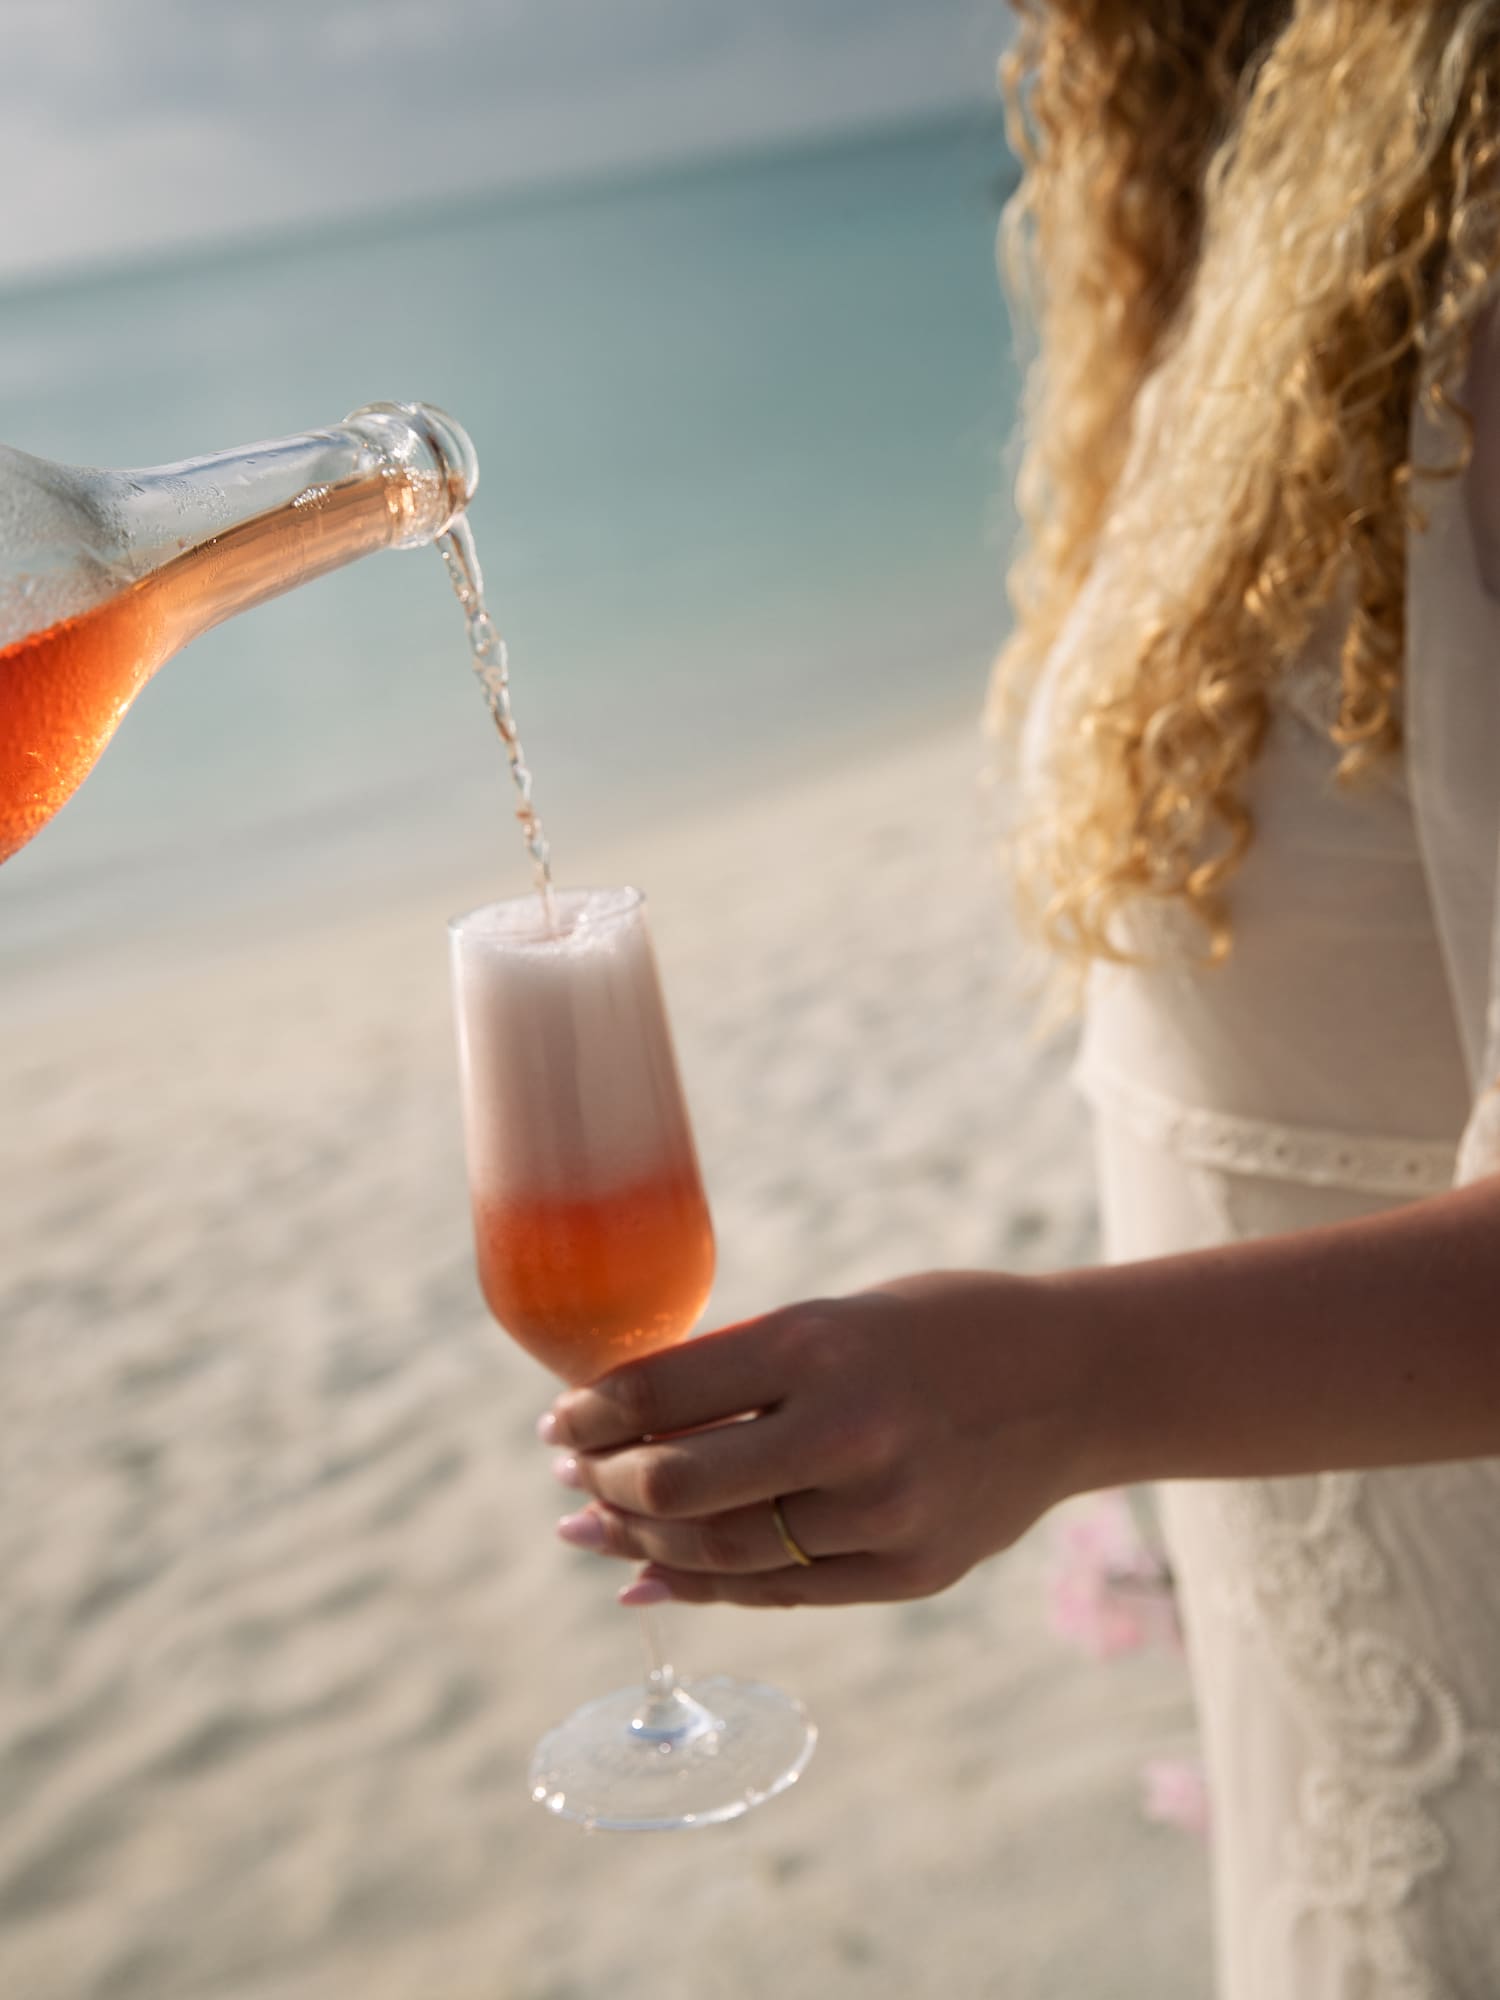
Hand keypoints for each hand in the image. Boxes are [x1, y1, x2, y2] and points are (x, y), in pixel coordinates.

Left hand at [538, 1271, 1096, 1608]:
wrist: (1078, 1381)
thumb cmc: (939, 1329)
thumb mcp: (838, 1317)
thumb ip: (744, 1371)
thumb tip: (625, 1426)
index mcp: (819, 1341)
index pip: (661, 1394)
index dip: (589, 1417)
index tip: (557, 1424)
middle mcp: (847, 1429)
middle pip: (677, 1488)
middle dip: (605, 1487)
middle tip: (572, 1478)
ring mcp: (883, 1511)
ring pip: (721, 1552)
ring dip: (642, 1545)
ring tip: (596, 1529)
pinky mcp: (909, 1571)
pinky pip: (781, 1592)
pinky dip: (705, 1588)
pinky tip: (651, 1579)